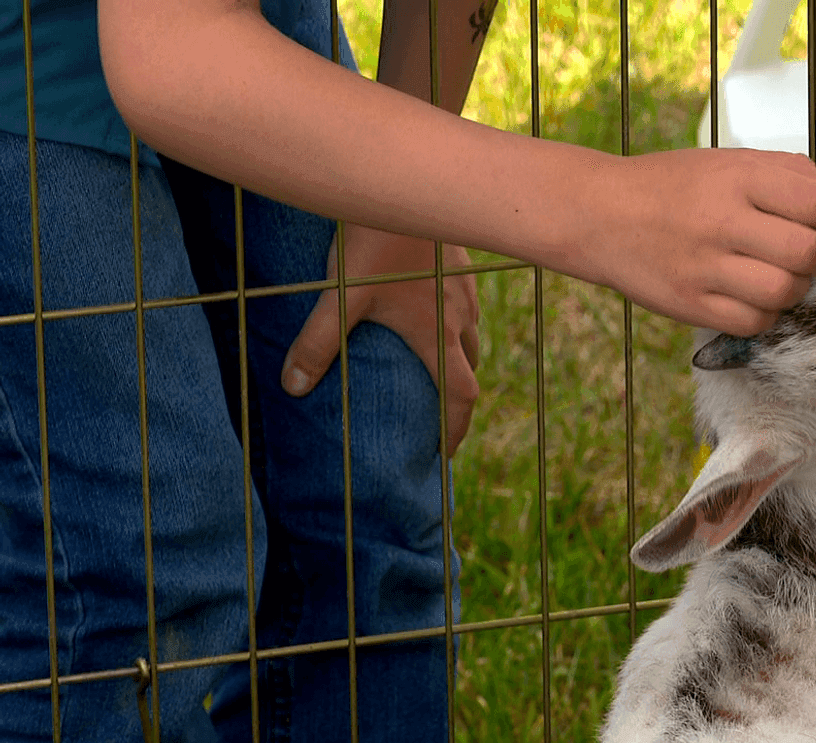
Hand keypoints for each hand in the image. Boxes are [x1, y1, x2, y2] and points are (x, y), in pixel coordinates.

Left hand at [281, 223, 480, 457]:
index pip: (461, 396)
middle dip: (457, 398)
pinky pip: (467, 308)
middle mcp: (459, 317)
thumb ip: (317, 344)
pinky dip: (457, 327)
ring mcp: (465, 290)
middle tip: (438, 418)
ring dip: (458, 360)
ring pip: (471, 337)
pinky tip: (433, 314)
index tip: (443, 454)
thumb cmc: (374, 243)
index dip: (456, 430)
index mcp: (436, 334)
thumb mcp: (341, 297)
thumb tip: (293, 387)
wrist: (408, 184)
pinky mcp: (462, 265)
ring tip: (434, 369)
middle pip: (470, 370)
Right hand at [579, 148, 815, 336]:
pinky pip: (752, 322)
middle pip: (807, 253)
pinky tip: (751, 296)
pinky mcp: (689, 304)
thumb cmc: (672, 186)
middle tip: (804, 254)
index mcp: (737, 179)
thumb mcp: (727, 161)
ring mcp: (704, 267)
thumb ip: (787, 172)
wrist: (599, 214)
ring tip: (777, 276)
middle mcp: (721, 221)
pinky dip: (764, 313)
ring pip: (783, 292)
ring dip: (793, 288)